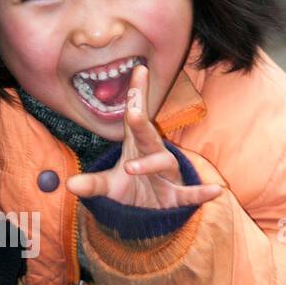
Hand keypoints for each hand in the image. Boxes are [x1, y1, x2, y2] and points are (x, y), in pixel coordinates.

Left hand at [65, 63, 222, 209]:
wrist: (150, 215)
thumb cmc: (132, 192)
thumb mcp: (108, 188)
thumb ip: (91, 184)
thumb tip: (70, 185)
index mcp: (137, 146)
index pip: (134, 119)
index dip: (137, 95)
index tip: (139, 69)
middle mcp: (154, 154)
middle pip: (148, 135)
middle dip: (141, 124)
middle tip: (132, 112)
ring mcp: (167, 174)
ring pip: (163, 162)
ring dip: (149, 164)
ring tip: (130, 168)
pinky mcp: (176, 195)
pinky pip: (189, 194)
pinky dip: (200, 193)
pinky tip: (215, 190)